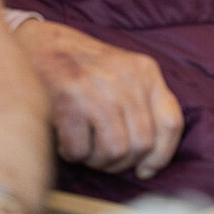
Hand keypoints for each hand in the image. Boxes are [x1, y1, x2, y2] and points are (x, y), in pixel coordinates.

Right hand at [13, 20, 181, 178]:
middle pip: (142, 144)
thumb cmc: (86, 68)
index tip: (145, 169)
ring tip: (84, 146)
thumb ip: (144, 106)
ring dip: (96, 161)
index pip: (171, 122)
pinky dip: (71, 153)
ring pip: (114, 152)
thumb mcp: (125, 75)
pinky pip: (80, 151)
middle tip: (102, 156)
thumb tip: (151, 165)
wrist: (42, 44)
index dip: (162, 155)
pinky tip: (65, 137)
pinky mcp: (70, 101)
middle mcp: (127, 78)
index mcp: (146, 71)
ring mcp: (99, 89)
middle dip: (121, 162)